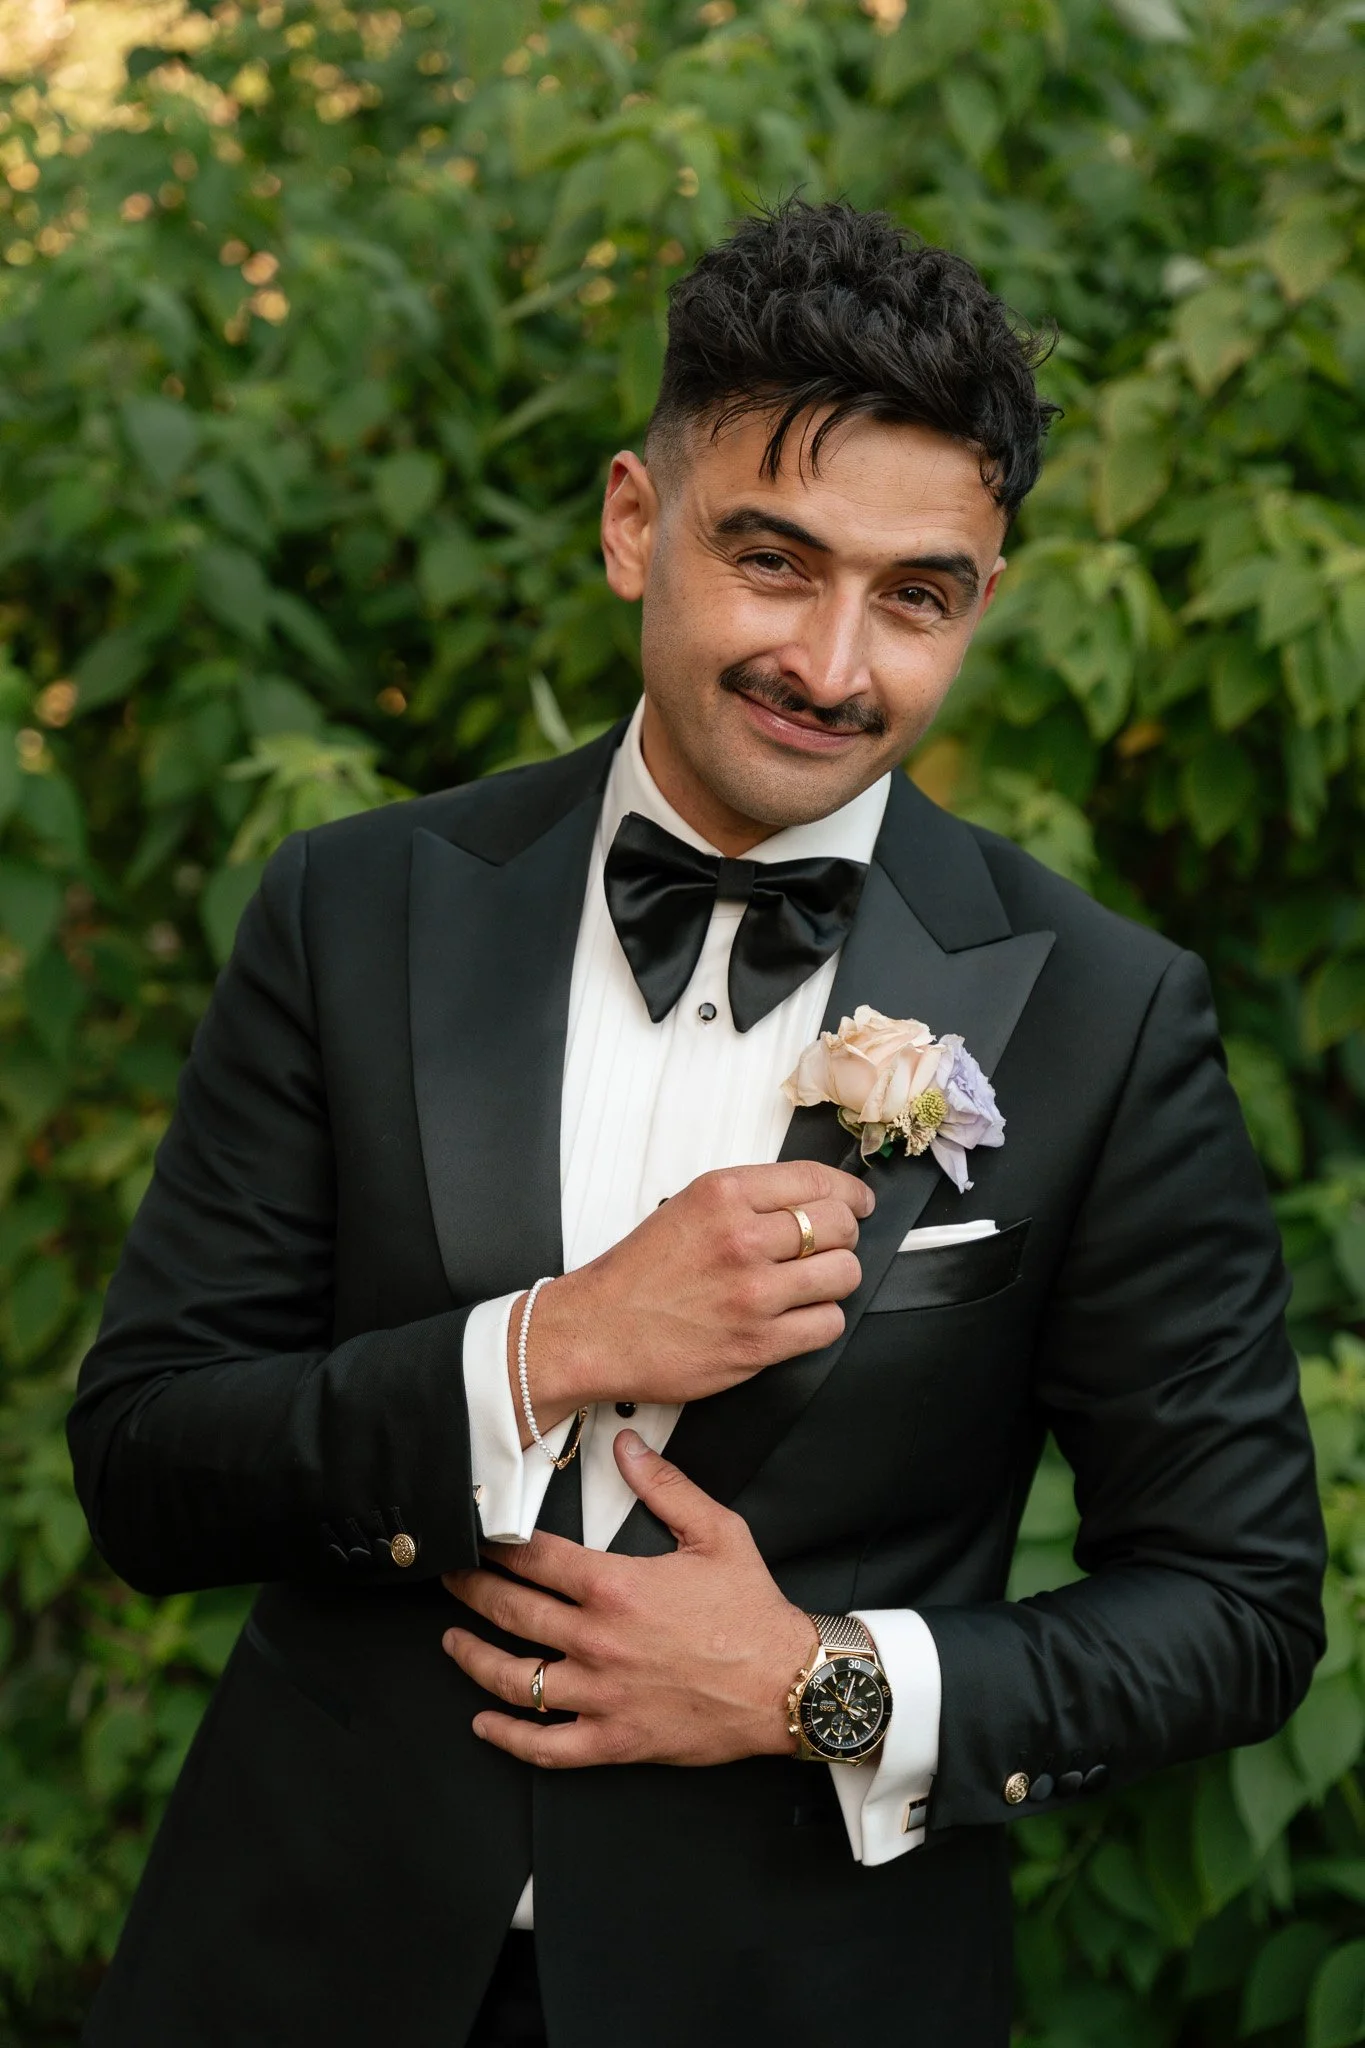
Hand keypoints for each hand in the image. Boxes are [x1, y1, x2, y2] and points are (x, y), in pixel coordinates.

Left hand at [441, 1430, 817, 1767]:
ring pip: (515, 1679)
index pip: (536, 1558)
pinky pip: (547, 1747)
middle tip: (451, 1578)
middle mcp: (599, 1640)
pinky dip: (509, 1738)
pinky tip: (485, 1723)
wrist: (787, 1685)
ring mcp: (601, 1695)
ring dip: (473, 1658)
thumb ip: (664, 1486)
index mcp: (617, 1586)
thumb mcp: (716, 1531)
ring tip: (452, 1641)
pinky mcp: (614, 1740)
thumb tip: (628, 1447)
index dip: (499, 1546)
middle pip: (513, 1612)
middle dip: (472, 1591)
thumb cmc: (752, 1612)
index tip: (478, 1539)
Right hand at [510, 1159, 873, 1440]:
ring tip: (812, 1284)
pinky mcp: (759, 1343)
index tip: (857, 1203)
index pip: (817, 1180)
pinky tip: (799, 1317)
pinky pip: (828, 1324)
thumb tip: (809, 1199)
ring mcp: (754, 1293)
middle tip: (830, 1246)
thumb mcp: (686, 1206)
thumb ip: (746, 1199)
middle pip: (839, 1226)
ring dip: (836, 1279)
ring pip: (843, 1274)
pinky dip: (821, 1321)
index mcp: (724, 1195)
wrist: (596, 1331)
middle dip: (844, 1235)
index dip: (849, 1193)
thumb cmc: (636, 1274)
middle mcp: (742, 1238)